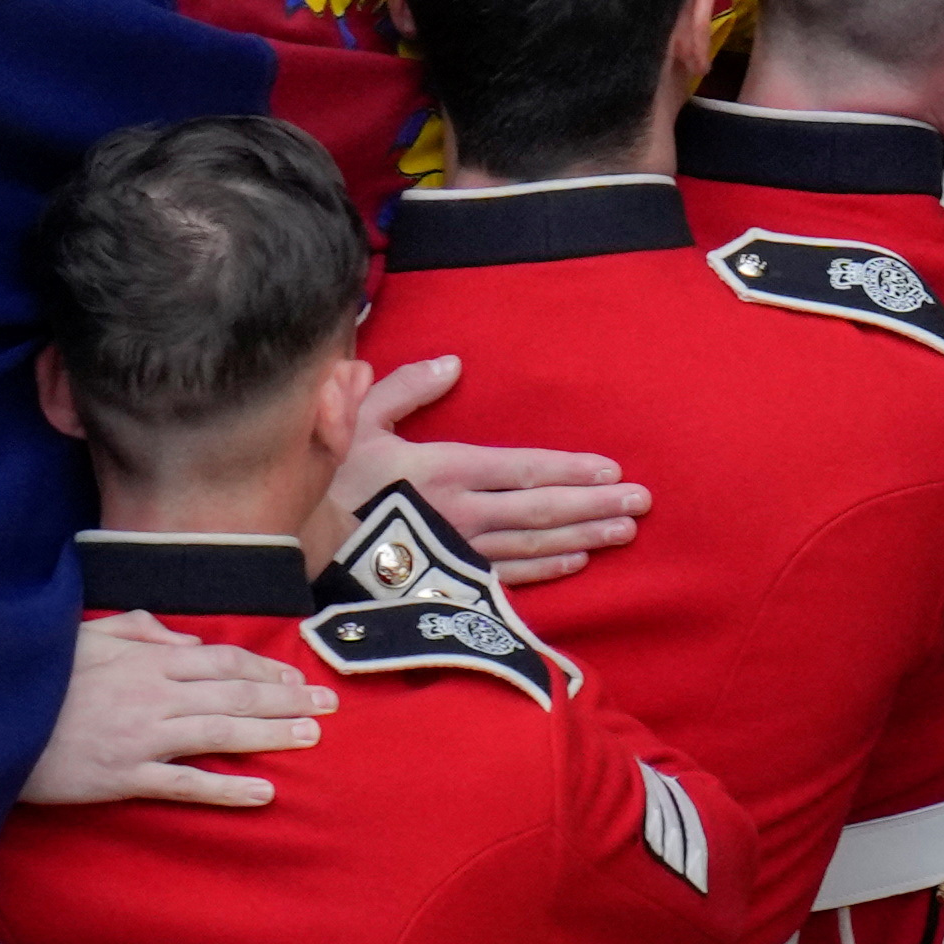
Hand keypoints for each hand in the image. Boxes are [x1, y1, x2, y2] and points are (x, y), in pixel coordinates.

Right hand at [21, 608, 329, 810]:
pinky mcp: (125, 776)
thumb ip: (138, 629)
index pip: (220, 661)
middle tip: (328, 708)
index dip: (264, 668)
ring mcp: (142, 736)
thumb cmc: (40, 677)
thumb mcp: (86, 634)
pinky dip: (227, 787)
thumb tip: (180, 638)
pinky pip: (186, 783)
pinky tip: (263, 791)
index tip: (296, 676)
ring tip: (311, 739)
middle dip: (286, 699)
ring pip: (221, 733)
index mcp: (145, 658)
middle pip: (234, 694)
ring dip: (271, 735)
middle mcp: (153, 694)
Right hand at [345, 353, 642, 589]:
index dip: (569, 470)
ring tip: (624, 531)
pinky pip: (509, 576)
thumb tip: (452, 363)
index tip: (612, 470)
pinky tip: (577, 561)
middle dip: (595, 504)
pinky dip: (547, 569)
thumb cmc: (331, 479)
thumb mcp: (359, 419)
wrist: (301, 548)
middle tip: (642, 503)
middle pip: (542, 510)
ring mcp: (460, 551)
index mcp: (446, 469)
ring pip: (535, 545)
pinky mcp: (451, 580)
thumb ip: (405, 388)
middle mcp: (464, 512)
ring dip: (584, 536)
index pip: (523, 469)